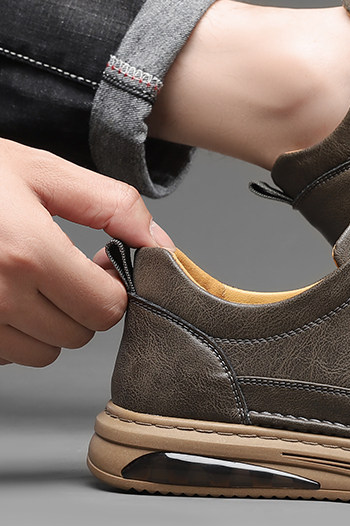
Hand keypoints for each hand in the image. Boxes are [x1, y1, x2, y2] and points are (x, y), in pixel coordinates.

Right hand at [0, 137, 174, 366]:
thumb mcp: (43, 171)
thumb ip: (110, 205)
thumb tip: (157, 242)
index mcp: (29, 253)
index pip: (106, 307)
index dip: (112, 284)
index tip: (97, 260)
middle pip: (78, 333)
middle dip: (82, 301)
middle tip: (61, 263)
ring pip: (42, 352)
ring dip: (47, 321)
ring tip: (26, 276)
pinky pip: (4, 354)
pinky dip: (11, 331)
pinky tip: (1, 290)